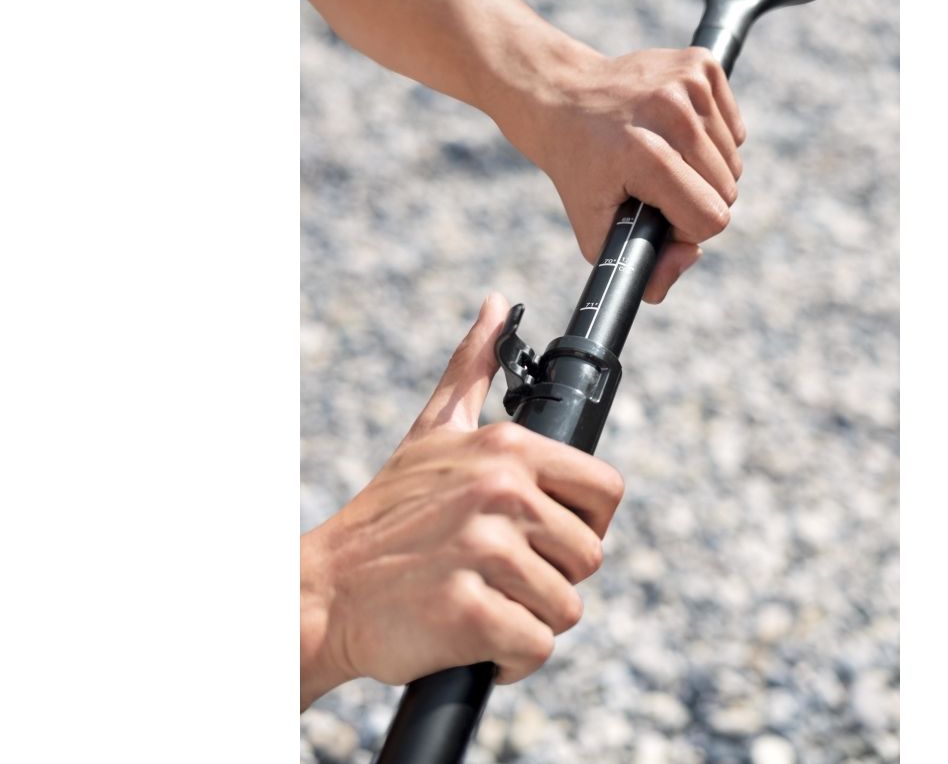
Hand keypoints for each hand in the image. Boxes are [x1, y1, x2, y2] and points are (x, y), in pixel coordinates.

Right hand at [300, 294, 624, 708]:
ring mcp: (484, 551)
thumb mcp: (431, 433)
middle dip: (550, 579)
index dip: (585, 523)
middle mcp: (502, 492)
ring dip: (528, 621)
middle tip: (498, 576)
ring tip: (481, 603)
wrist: (324, 593)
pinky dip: (509, 659)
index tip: (548, 538)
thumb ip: (472, 369)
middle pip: (589, 558)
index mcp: (507, 450)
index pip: (606, 491)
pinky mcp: (469, 613)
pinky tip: (474, 640)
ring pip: (566, 609)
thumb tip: (496, 305)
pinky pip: (534, 648)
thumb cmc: (387, 516)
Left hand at [494, 46, 746, 303]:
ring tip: (662, 156)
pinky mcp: (701, 63)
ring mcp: (689, 83)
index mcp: (647, 156)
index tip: (659, 214)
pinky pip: (734, 129)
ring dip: (705, 169)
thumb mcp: (594, 226)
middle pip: (727, 190)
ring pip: (733, 160)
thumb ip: (638, 262)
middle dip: (696, 198)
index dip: (687, 228)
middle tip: (656, 185)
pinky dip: (712, 139)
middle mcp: (673, 113)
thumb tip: (688, 257)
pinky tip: (674, 132)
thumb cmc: (580, 167)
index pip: (711, 216)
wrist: (561, 96)